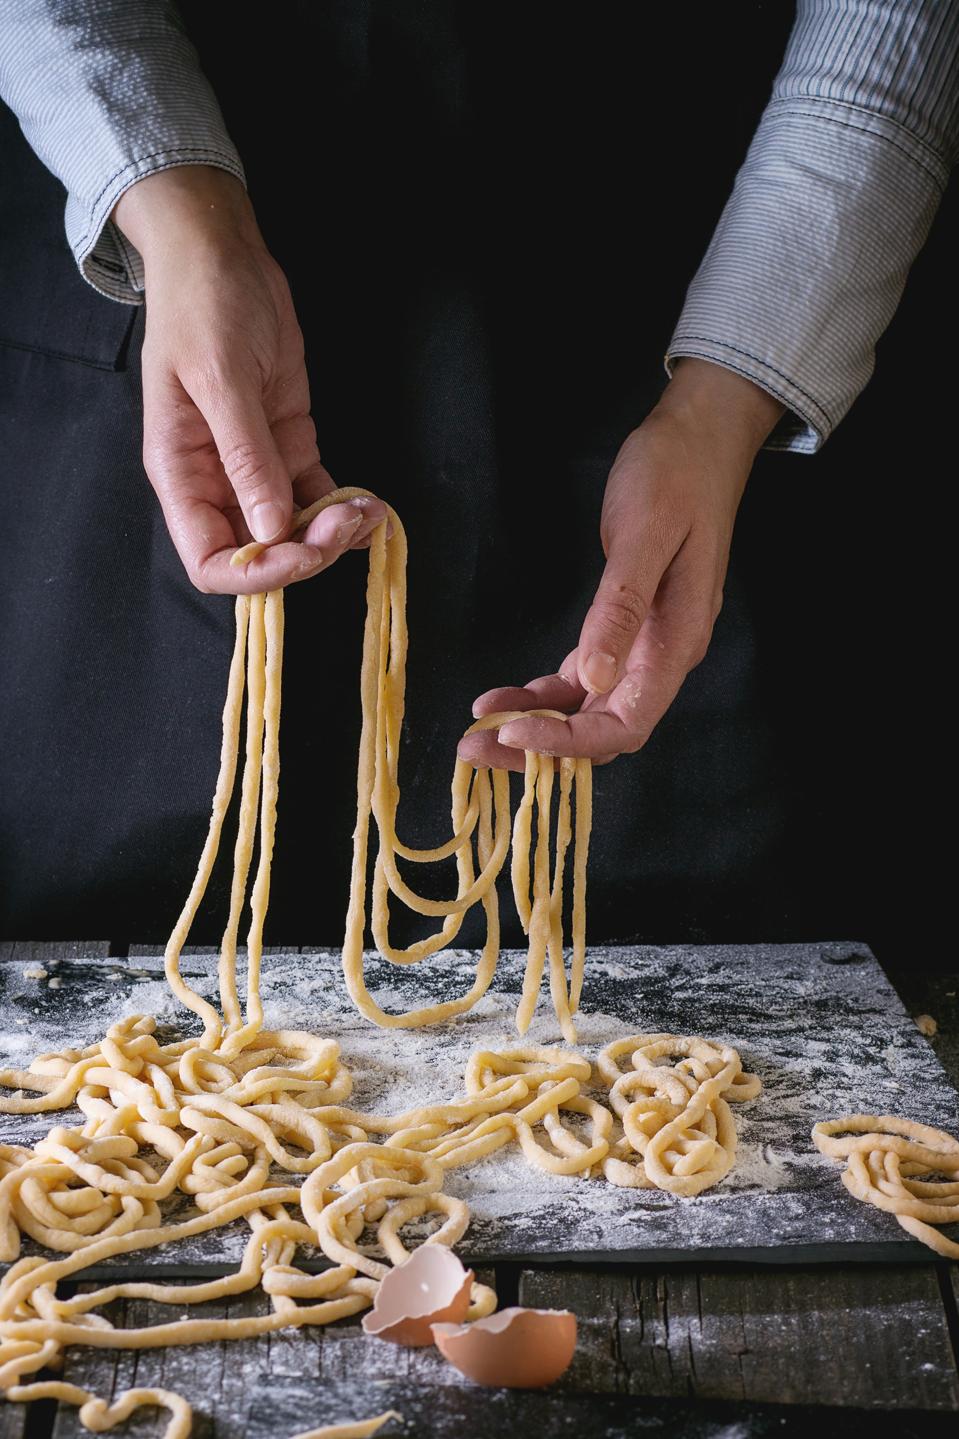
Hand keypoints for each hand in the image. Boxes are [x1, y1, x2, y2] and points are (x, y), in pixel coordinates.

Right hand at [113, 166, 388, 592]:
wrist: (223, 254)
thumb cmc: (205, 307)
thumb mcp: (222, 379)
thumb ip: (246, 458)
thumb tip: (268, 530)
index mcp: (182, 473)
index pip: (210, 560)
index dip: (256, 573)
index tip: (301, 551)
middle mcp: (216, 481)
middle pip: (259, 553)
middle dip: (306, 551)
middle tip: (347, 522)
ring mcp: (255, 466)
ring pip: (293, 530)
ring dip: (333, 533)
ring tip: (369, 513)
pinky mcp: (289, 446)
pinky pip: (316, 497)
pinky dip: (344, 509)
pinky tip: (372, 506)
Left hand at [458, 359, 783, 770]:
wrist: (699, 438)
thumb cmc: (673, 477)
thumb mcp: (643, 537)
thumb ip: (622, 610)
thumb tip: (598, 680)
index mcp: (675, 642)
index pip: (624, 724)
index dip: (570, 742)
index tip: (514, 735)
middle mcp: (662, 657)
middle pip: (601, 730)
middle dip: (539, 747)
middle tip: (473, 750)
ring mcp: (643, 646)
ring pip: (587, 711)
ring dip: (535, 726)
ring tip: (477, 732)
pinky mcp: (623, 629)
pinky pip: (582, 680)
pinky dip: (544, 695)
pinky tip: (504, 698)